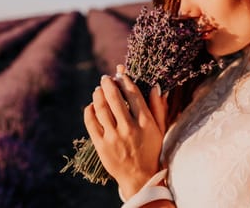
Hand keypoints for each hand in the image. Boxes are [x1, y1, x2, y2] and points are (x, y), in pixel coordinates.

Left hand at [84, 64, 168, 198]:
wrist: (140, 177)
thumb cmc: (151, 149)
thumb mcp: (160, 128)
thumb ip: (158, 107)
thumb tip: (156, 86)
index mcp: (144, 122)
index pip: (133, 94)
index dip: (125, 80)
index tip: (120, 73)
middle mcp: (129, 128)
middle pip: (115, 98)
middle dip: (109, 84)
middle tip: (105, 78)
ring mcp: (113, 137)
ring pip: (101, 108)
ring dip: (98, 95)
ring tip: (98, 89)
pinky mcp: (101, 146)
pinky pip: (91, 123)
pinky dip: (90, 111)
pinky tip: (92, 105)